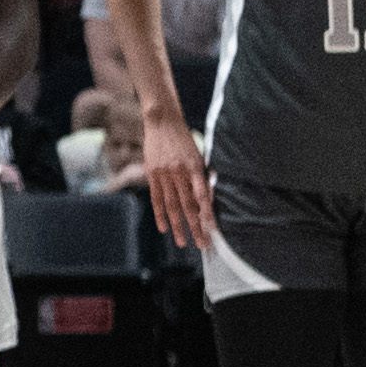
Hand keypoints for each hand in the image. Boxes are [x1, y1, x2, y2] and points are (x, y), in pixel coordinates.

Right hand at [137, 120, 215, 253]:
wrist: (162, 122)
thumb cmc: (185, 139)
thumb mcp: (199, 153)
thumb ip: (202, 174)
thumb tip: (209, 198)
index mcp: (194, 167)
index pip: (202, 195)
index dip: (207, 213)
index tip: (213, 229)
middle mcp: (179, 172)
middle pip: (188, 205)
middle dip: (195, 227)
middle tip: (202, 244)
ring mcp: (164, 174)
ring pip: (172, 205)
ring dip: (178, 226)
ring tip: (182, 242)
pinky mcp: (152, 174)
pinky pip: (157, 198)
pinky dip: (160, 214)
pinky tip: (164, 228)